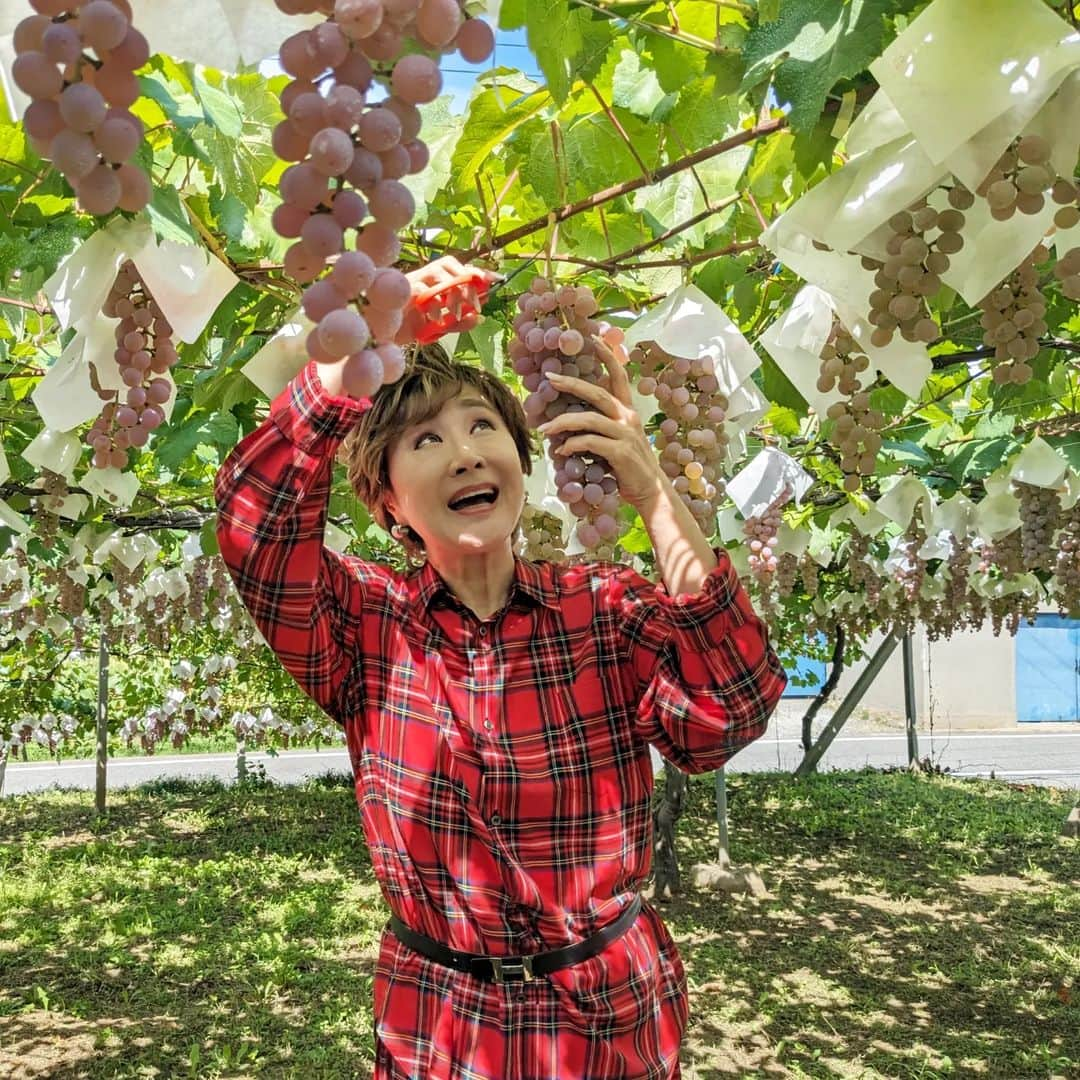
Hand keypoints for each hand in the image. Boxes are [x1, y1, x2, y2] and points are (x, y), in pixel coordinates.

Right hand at [397, 256, 500, 344]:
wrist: (384, 337)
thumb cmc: (410, 328)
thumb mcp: (440, 327)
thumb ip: (459, 323)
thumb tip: (479, 318)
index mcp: (435, 282)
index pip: (459, 269)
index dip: (478, 272)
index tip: (496, 279)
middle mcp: (424, 277)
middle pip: (449, 264)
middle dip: (467, 281)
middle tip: (476, 304)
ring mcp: (411, 281)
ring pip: (436, 271)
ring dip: (452, 290)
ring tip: (457, 312)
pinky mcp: (400, 291)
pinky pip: (420, 289)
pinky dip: (433, 304)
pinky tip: (437, 319)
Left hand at [537, 335, 664, 511]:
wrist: (651, 492)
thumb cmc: (628, 468)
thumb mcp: (616, 441)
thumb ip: (599, 428)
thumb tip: (568, 422)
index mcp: (627, 412)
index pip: (619, 376)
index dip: (608, 356)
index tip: (594, 338)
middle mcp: (628, 418)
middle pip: (597, 393)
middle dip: (571, 384)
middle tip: (549, 379)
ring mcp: (625, 434)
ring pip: (588, 419)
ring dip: (563, 423)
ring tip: (545, 430)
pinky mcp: (620, 452)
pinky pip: (590, 443)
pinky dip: (572, 445)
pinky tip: (561, 452)